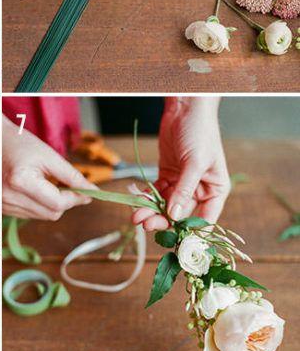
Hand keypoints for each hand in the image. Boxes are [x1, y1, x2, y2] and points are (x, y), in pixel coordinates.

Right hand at [2, 117, 95, 220]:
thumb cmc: (20, 143)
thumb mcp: (49, 155)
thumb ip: (71, 176)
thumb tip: (92, 192)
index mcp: (21, 182)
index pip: (58, 204)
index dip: (76, 198)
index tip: (88, 192)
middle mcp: (9, 197)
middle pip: (51, 214)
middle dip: (65, 202)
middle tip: (70, 186)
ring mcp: (3, 205)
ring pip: (41, 216)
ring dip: (51, 204)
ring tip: (47, 183)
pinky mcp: (1, 208)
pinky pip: (29, 214)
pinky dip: (39, 205)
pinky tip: (35, 189)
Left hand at [132, 98, 229, 231]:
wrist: (184, 107)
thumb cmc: (199, 132)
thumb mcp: (194, 162)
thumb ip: (184, 190)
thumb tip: (174, 215)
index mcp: (215, 190)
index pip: (204, 220)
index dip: (189, 233)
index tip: (172, 243)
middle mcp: (199, 191)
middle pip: (180, 215)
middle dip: (163, 221)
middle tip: (145, 225)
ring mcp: (182, 183)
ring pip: (165, 206)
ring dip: (151, 212)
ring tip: (136, 216)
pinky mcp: (167, 175)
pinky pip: (156, 193)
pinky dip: (147, 199)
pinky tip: (137, 203)